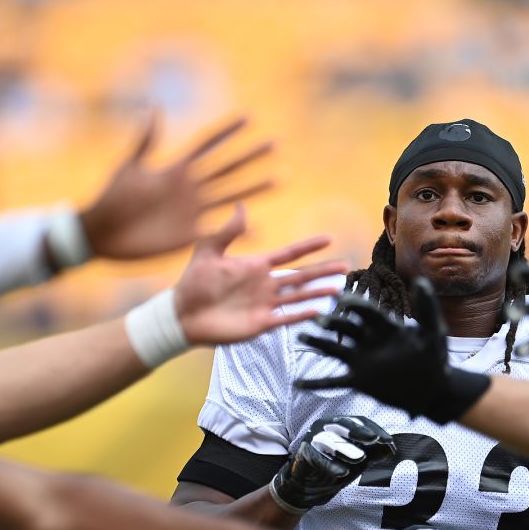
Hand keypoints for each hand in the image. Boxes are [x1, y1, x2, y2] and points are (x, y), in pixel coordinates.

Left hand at [80, 112, 274, 260]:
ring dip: (253, 188)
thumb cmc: (110, 199)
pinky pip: (218, 230)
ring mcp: (191, 211)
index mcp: (175, 170)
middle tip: (275, 143)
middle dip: (250, 156)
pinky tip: (259, 229)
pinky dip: (238, 229)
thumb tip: (153, 108)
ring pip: (230, 196)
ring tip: (277, 179)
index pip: (207, 146)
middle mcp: (189, 188)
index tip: (249, 117)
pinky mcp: (188, 234)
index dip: (226, 132)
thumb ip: (145, 140)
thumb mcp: (129, 167)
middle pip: (227, 168)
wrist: (102, 233)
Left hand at [173, 205, 348, 345]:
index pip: (288, 254)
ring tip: (339, 288)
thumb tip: (241, 206)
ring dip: (318, 292)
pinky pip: (286, 318)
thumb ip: (227, 232)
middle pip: (301, 276)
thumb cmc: (192, 282)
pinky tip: (319, 311)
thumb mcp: (208, 251)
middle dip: (323, 271)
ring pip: (298, 296)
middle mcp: (264, 284)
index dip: (308, 246)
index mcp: (255, 266)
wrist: (182, 314)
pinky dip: (302, 314)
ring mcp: (264, 304)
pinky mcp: (259, 323)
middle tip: (346, 266)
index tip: (328, 238)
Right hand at [268, 416, 395, 514]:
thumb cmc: (334, 467)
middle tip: (374, 440)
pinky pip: (316, 458)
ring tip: (361, 458)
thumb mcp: (357, 461)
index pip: (359, 421)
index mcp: (339, 425)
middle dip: (359, 432)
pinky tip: (342, 473)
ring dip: (345, 449)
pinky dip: (329, 466)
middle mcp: (324, 427)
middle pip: (343, 425)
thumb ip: (373, 453)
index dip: (375, 430)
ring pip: (329, 441)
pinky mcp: (302, 454)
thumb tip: (391, 448)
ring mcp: (312, 439)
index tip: (389, 442)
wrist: (306, 487)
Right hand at [294, 277, 491, 423]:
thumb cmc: (435, 359)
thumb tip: (421, 281)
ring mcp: (361, 360)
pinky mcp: (358, 380)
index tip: (340, 298)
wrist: (433, 390)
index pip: (365, 311)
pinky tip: (299, 383)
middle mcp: (368, 340)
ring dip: (317, 343)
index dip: (353, 304)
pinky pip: (333, 381)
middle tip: (316, 317)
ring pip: (333, 349)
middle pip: (345, 327)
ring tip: (301, 338)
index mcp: (384, 326)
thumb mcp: (434, 333)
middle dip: (331, 322)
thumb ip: (427, 309)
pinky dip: (316, 383)